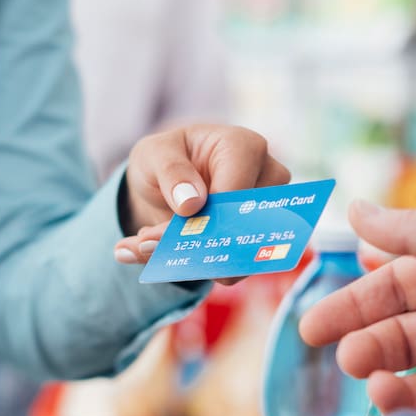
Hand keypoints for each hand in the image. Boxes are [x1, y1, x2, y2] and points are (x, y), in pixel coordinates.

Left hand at [113, 124, 290, 275]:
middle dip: (198, 244)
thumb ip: (170, 171)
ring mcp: (267, 212)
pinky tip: (166, 256)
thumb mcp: (153, 154)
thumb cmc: (166, 157)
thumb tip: (191, 204)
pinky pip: (234, 266)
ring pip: (242, 253)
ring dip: (196, 260)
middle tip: (149, 247)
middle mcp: (267, 179)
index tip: (165, 232)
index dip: (204, 219)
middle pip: (244, 226)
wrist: (166, 180)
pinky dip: (197, 267)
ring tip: (150, 249)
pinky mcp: (255, 240)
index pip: (235, 194)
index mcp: (245, 148)